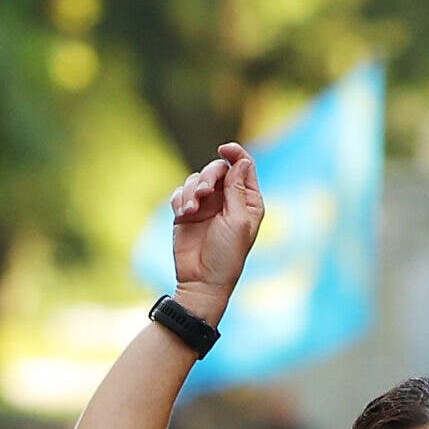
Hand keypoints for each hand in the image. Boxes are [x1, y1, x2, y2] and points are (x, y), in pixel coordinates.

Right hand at [170, 142, 264, 321]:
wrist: (201, 279)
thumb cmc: (226, 255)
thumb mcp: (237, 221)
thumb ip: (237, 190)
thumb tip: (240, 161)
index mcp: (247, 202)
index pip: (243, 168)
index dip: (235, 154)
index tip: (224, 148)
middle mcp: (227, 201)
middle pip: (217, 169)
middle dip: (209, 177)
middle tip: (204, 193)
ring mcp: (206, 206)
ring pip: (196, 179)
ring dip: (192, 190)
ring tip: (191, 210)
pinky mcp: (186, 213)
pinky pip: (180, 193)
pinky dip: (181, 199)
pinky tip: (183, 213)